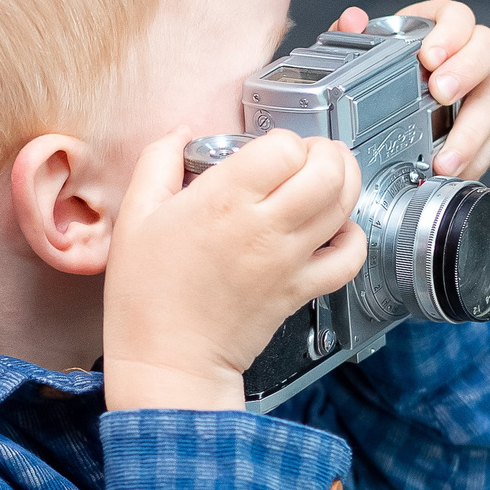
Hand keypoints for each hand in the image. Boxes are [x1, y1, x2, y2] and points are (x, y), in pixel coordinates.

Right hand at [102, 129, 366, 410]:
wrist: (169, 358)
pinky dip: (354, 238)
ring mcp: (289, 259)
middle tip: (309, 156)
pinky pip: (349, 258)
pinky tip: (336, 229)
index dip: (282, 140)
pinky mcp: (302, 289)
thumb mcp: (135, 215)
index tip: (267, 151)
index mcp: (222, 200)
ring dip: (344, 182)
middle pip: (326, 171)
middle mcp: (264, 226)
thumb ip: (158, 161)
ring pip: (344, 205)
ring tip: (327, 179)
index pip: (284, 148)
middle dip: (326, 152)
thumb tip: (181, 131)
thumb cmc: (147, 293)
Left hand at [330, 0, 489, 179]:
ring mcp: (484, 86)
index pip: (458, 17)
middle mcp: (470, 52)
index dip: (449, 33)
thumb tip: (352, 20)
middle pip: (486, 51)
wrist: (398, 104)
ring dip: (471, 131)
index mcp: (441, 27)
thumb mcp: (364, 51)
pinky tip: (455, 170)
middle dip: (465, 73)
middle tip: (441, 94)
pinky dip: (476, 157)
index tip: (430, 56)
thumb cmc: (388, 71)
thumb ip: (353, 34)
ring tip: (445, 157)